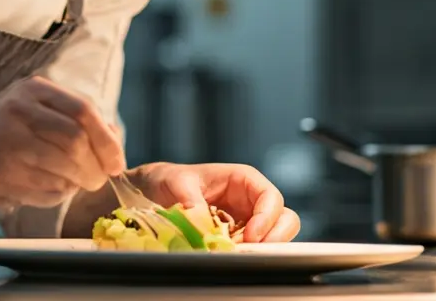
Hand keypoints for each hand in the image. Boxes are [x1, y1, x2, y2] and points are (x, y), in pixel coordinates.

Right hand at [0, 76, 125, 209]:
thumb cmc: (9, 130)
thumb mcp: (39, 109)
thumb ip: (78, 119)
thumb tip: (115, 141)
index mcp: (33, 90)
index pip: (83, 112)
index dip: (108, 140)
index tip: (116, 162)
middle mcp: (17, 112)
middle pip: (76, 143)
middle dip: (95, 168)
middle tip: (98, 179)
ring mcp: (5, 145)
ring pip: (63, 171)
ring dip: (77, 183)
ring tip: (73, 182)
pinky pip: (46, 193)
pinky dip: (58, 195)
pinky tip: (48, 187)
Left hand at [130, 162, 299, 242]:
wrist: (151, 192)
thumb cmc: (168, 179)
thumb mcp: (176, 182)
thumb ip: (190, 198)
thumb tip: (201, 220)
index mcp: (242, 180)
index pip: (270, 197)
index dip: (267, 217)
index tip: (251, 235)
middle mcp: (249, 200)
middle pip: (284, 218)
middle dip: (274, 236)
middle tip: (252, 250)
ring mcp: (245, 221)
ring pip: (273, 236)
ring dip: (260, 249)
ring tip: (235, 254)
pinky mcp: (235, 238)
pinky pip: (251, 249)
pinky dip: (245, 255)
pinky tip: (227, 256)